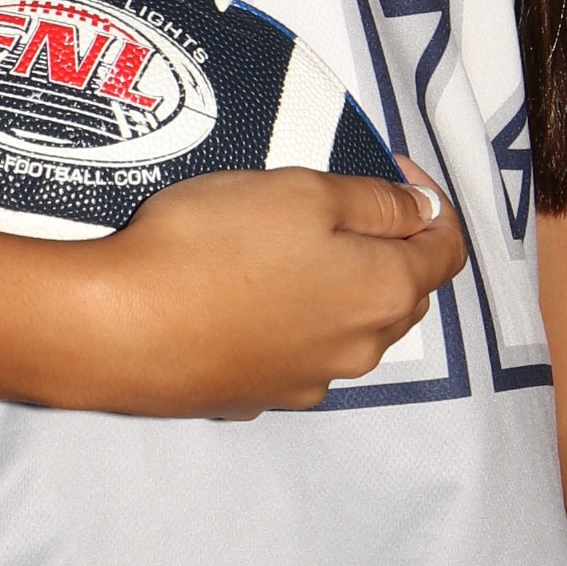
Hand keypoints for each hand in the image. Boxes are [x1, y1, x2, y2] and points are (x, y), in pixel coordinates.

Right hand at [63, 159, 466, 416]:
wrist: (118, 327)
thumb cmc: (214, 244)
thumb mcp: (304, 190)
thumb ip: (375, 200)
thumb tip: (421, 210)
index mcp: (384, 292)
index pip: (448, 251)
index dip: (432, 202)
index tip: (396, 169)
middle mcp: (359, 349)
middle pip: (402, 292)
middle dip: (389, 246)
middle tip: (339, 203)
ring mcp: (307, 381)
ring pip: (349, 326)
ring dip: (338, 287)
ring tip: (284, 247)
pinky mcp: (257, 396)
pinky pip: (295, 351)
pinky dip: (290, 321)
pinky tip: (242, 294)